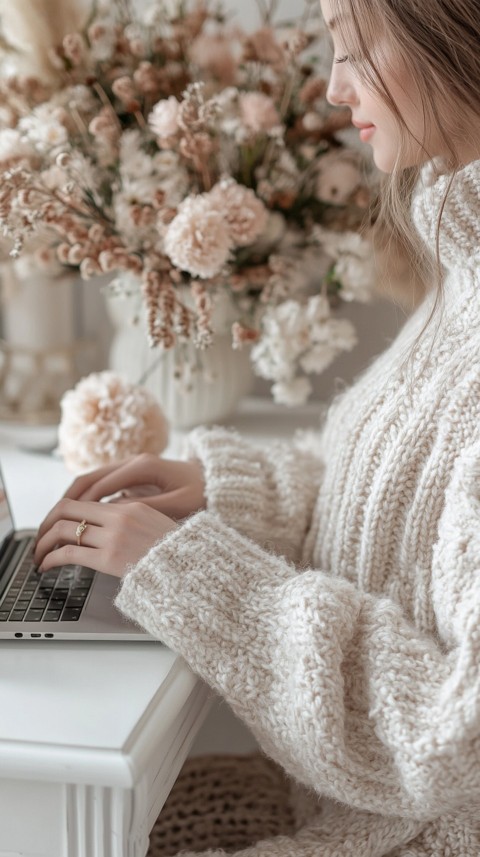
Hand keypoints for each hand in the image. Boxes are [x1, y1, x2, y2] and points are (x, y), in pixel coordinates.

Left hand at [35, 497, 176, 577]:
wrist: (191, 570)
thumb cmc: (176, 554)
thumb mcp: (155, 526)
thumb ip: (131, 520)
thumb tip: (107, 523)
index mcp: (130, 506)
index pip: (85, 500)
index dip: (63, 512)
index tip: (55, 525)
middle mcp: (119, 517)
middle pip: (67, 509)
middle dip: (47, 524)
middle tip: (40, 538)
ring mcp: (114, 536)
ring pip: (63, 530)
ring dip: (44, 543)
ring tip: (40, 555)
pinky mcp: (109, 558)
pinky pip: (69, 553)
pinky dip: (51, 558)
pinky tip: (47, 566)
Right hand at [61, 454, 205, 519]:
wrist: (218, 482)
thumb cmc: (202, 494)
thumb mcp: (178, 504)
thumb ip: (145, 507)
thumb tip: (113, 512)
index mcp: (142, 466)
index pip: (99, 484)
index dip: (79, 506)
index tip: (62, 525)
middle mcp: (132, 462)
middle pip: (88, 479)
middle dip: (66, 502)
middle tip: (48, 525)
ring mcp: (131, 468)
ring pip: (92, 482)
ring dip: (73, 501)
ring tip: (57, 524)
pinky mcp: (134, 477)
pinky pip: (103, 487)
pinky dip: (87, 501)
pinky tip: (79, 520)